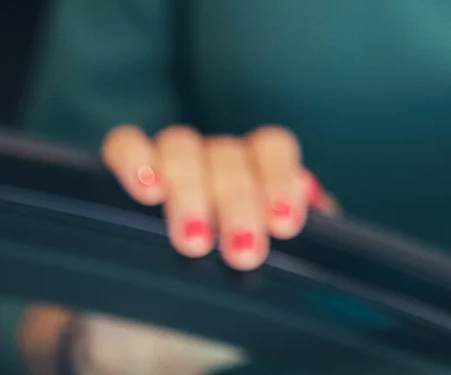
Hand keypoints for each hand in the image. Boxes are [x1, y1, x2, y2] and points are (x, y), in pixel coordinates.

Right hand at [101, 124, 334, 269]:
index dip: (279, 180)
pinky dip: (136, 160)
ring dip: (191, 193)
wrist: (169, 305)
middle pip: (229, 156)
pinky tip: (148, 192)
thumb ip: (309, 239)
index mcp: (258, 167)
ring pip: (182, 147)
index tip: (284, 225)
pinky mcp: (126, 167)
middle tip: (243, 255)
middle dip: (238, 205)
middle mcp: (217, 155)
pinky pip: (125, 144)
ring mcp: (172, 158)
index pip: (273, 149)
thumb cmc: (237, 273)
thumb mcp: (275, 259)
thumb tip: (325, 223)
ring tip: (195, 241)